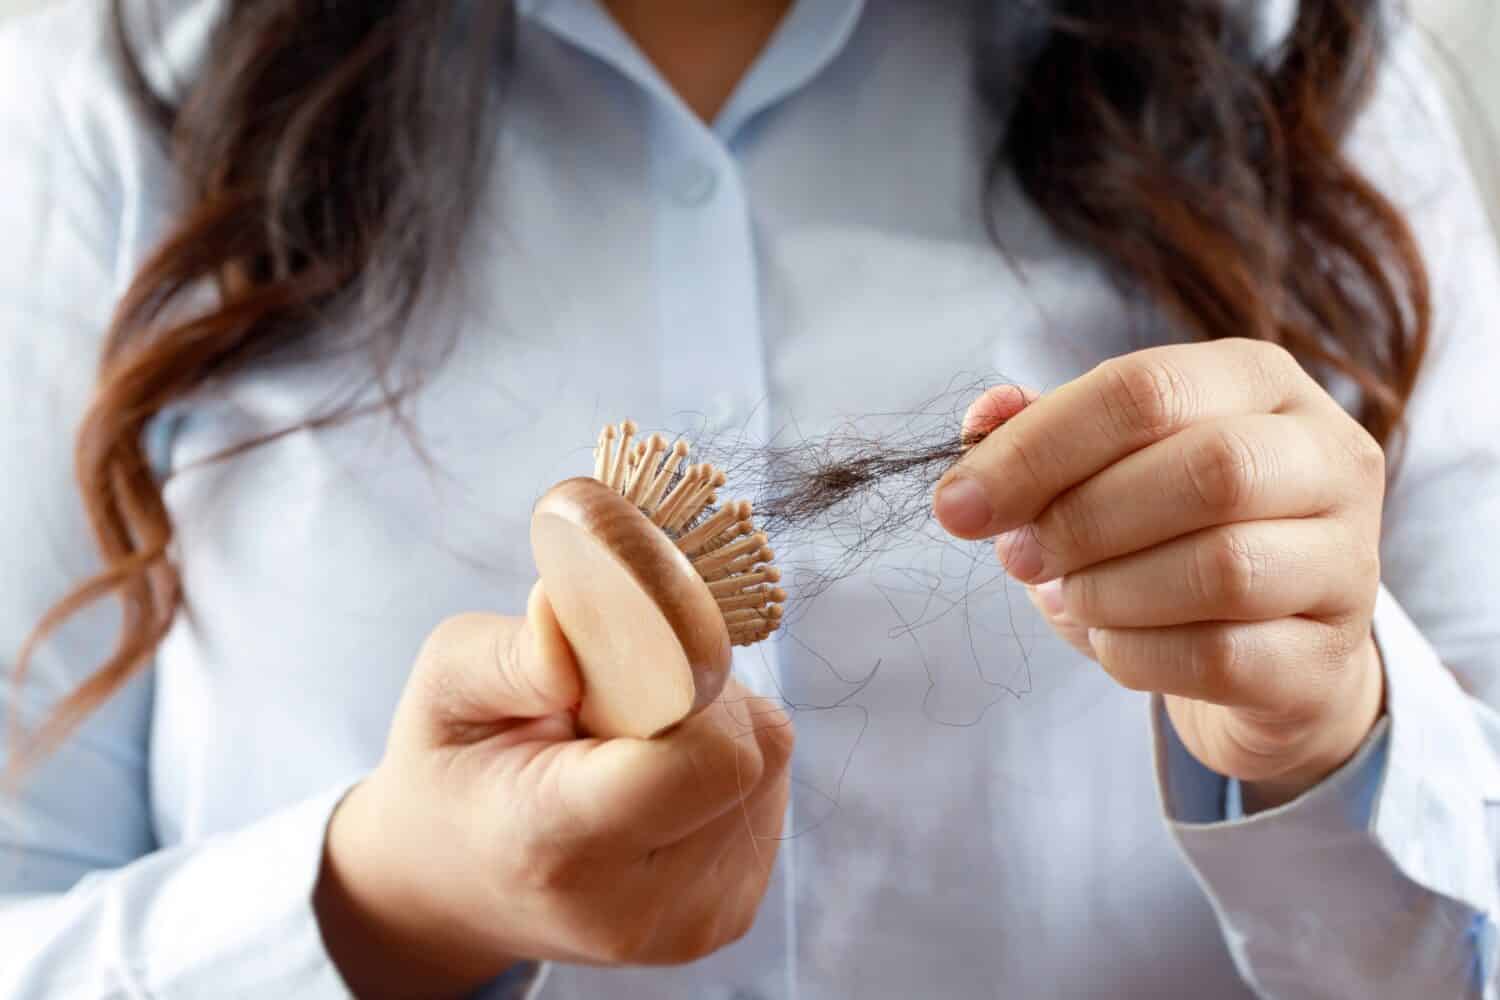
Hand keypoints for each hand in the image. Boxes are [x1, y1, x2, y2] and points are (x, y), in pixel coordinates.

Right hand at [314, 584, 792, 998]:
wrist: (454, 886)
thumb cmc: (453, 768)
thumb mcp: (445, 686)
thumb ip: (518, 650)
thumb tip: (621, 616)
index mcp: (556, 845)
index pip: (703, 757)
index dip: (687, 680)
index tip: (631, 658)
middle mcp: (637, 907)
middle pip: (749, 751)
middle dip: (697, 695)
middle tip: (615, 702)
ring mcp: (693, 924)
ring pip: (769, 763)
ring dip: (712, 727)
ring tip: (626, 746)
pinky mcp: (729, 916)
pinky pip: (768, 793)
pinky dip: (721, 764)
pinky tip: (655, 779)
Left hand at [934, 340, 1385, 810]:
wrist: (1260, 647)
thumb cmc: (1167, 533)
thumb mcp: (1101, 466)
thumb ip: (1038, 432)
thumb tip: (982, 420)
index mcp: (1260, 381)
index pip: (1145, 389)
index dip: (1037, 447)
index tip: (957, 505)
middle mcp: (1326, 457)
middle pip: (1208, 471)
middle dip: (1081, 520)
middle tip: (1019, 556)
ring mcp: (1346, 560)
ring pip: (1223, 568)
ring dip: (1107, 591)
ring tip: (1069, 596)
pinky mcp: (1328, 657)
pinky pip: (1221, 657)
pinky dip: (1135, 654)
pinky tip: (1110, 640)